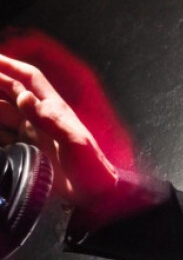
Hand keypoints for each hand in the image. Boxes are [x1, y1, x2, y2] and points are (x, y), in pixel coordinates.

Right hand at [0, 54, 118, 207]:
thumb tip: (23, 96)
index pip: (28, 78)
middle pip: (9, 93)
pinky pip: (3, 136)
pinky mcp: (27, 152)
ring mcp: (32, 135)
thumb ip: (48, 118)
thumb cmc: (91, 167)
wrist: (96, 195)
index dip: (9, 64)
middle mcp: (40, 118)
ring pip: (3, 113)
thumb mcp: (73, 140)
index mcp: (53, 108)